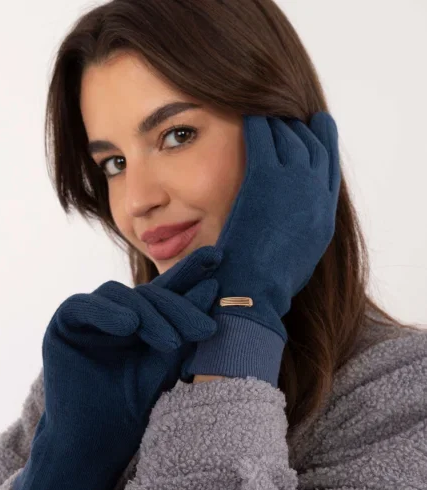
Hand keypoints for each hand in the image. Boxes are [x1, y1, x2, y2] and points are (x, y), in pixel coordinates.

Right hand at [12, 246, 222, 489]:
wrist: (99, 443)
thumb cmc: (134, 405)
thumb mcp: (169, 361)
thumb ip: (185, 325)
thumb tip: (213, 286)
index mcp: (144, 319)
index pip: (168, 290)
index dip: (191, 271)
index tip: (218, 256)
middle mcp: (117, 312)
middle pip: (150, 295)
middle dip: (179, 308)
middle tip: (205, 329)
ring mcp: (90, 315)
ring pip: (122, 296)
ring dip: (149, 316)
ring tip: (170, 343)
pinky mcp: (64, 323)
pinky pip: (83, 305)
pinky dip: (106, 312)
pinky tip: (128, 326)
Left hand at [181, 112, 340, 386]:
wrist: (252, 294)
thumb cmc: (267, 283)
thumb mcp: (298, 255)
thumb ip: (302, 226)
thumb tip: (293, 215)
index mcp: (324, 212)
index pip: (329, 164)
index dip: (321, 141)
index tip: (315, 125)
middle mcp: (315, 192)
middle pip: (311, 144)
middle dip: (297, 126)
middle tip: (282, 113)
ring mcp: (291, 182)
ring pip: (288, 135)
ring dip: (276, 120)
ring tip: (264, 109)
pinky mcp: (263, 177)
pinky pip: (262, 136)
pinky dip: (256, 122)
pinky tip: (248, 113)